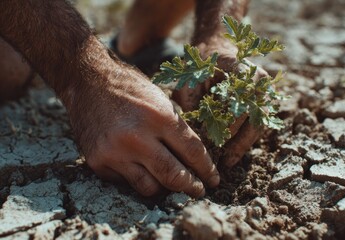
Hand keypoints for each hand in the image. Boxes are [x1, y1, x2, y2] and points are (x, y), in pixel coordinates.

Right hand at [68, 62, 218, 197]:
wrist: (87, 81)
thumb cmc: (129, 88)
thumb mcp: (160, 100)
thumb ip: (176, 129)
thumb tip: (194, 159)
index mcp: (159, 117)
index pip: (192, 152)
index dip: (206, 169)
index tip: (213, 179)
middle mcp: (137, 137)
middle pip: (173, 175)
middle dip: (191, 187)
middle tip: (199, 190)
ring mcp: (115, 152)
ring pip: (150, 187)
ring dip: (164, 187)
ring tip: (170, 182)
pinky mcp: (98, 161)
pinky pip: (127, 182)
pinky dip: (138, 178)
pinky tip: (141, 168)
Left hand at [172, 38, 266, 166]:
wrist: (218, 46)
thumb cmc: (202, 61)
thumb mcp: (190, 76)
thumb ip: (189, 99)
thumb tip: (192, 131)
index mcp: (244, 71)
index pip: (241, 105)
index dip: (229, 127)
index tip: (213, 143)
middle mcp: (260, 82)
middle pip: (254, 120)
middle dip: (237, 142)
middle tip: (221, 161)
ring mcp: (265, 92)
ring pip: (258, 126)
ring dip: (243, 145)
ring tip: (227, 162)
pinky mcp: (262, 102)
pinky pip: (256, 126)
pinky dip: (244, 140)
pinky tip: (231, 154)